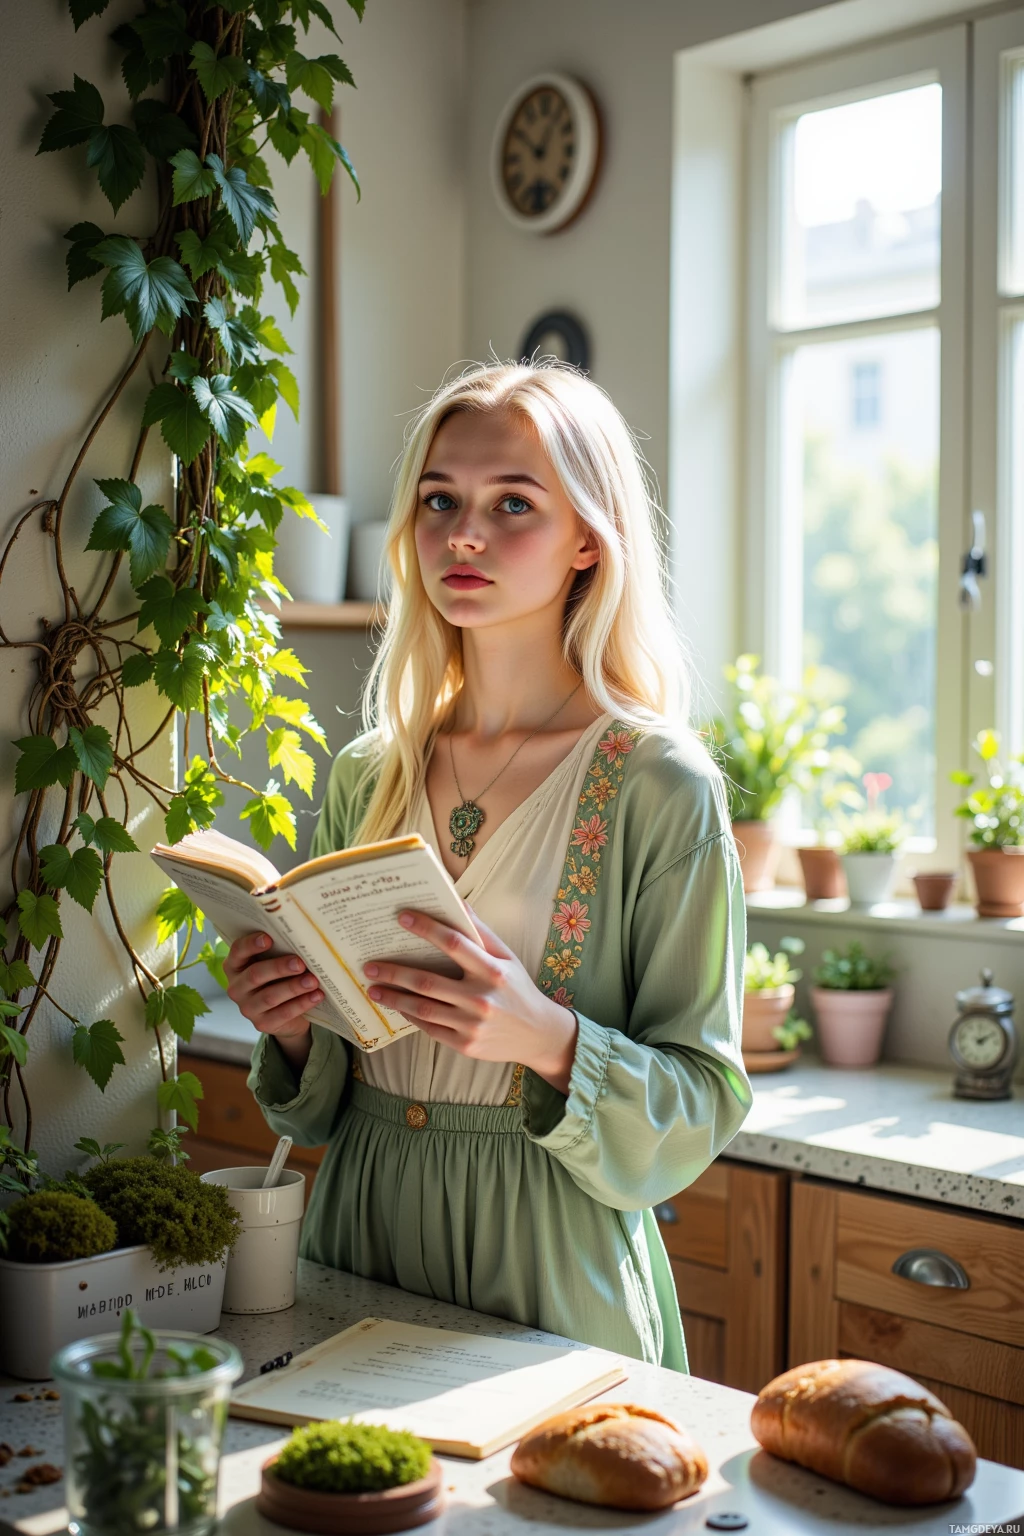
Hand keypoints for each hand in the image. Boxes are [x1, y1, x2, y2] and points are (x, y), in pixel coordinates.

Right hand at [224, 932, 322, 1071]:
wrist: (284, 1012)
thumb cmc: (278, 977)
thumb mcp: (275, 961)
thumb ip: (279, 950)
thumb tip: (301, 937)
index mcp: (235, 966)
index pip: (238, 952)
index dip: (251, 944)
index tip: (269, 938)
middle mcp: (236, 987)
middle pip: (255, 975)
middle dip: (279, 968)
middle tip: (300, 963)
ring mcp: (247, 1008)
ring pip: (270, 996)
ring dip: (293, 987)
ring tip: (313, 981)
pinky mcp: (262, 1024)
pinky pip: (283, 1013)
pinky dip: (301, 1004)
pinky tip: (316, 995)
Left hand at [363, 908, 578, 1093]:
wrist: (538, 1034)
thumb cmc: (518, 988)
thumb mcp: (507, 957)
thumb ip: (481, 932)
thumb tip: (456, 902)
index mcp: (493, 971)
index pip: (455, 944)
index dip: (427, 928)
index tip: (403, 918)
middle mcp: (481, 999)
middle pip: (428, 983)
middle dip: (395, 972)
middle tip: (370, 965)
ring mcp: (472, 1025)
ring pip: (423, 1009)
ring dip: (394, 998)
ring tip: (373, 988)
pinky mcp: (465, 1045)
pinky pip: (430, 1028)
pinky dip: (410, 1016)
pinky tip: (396, 1005)